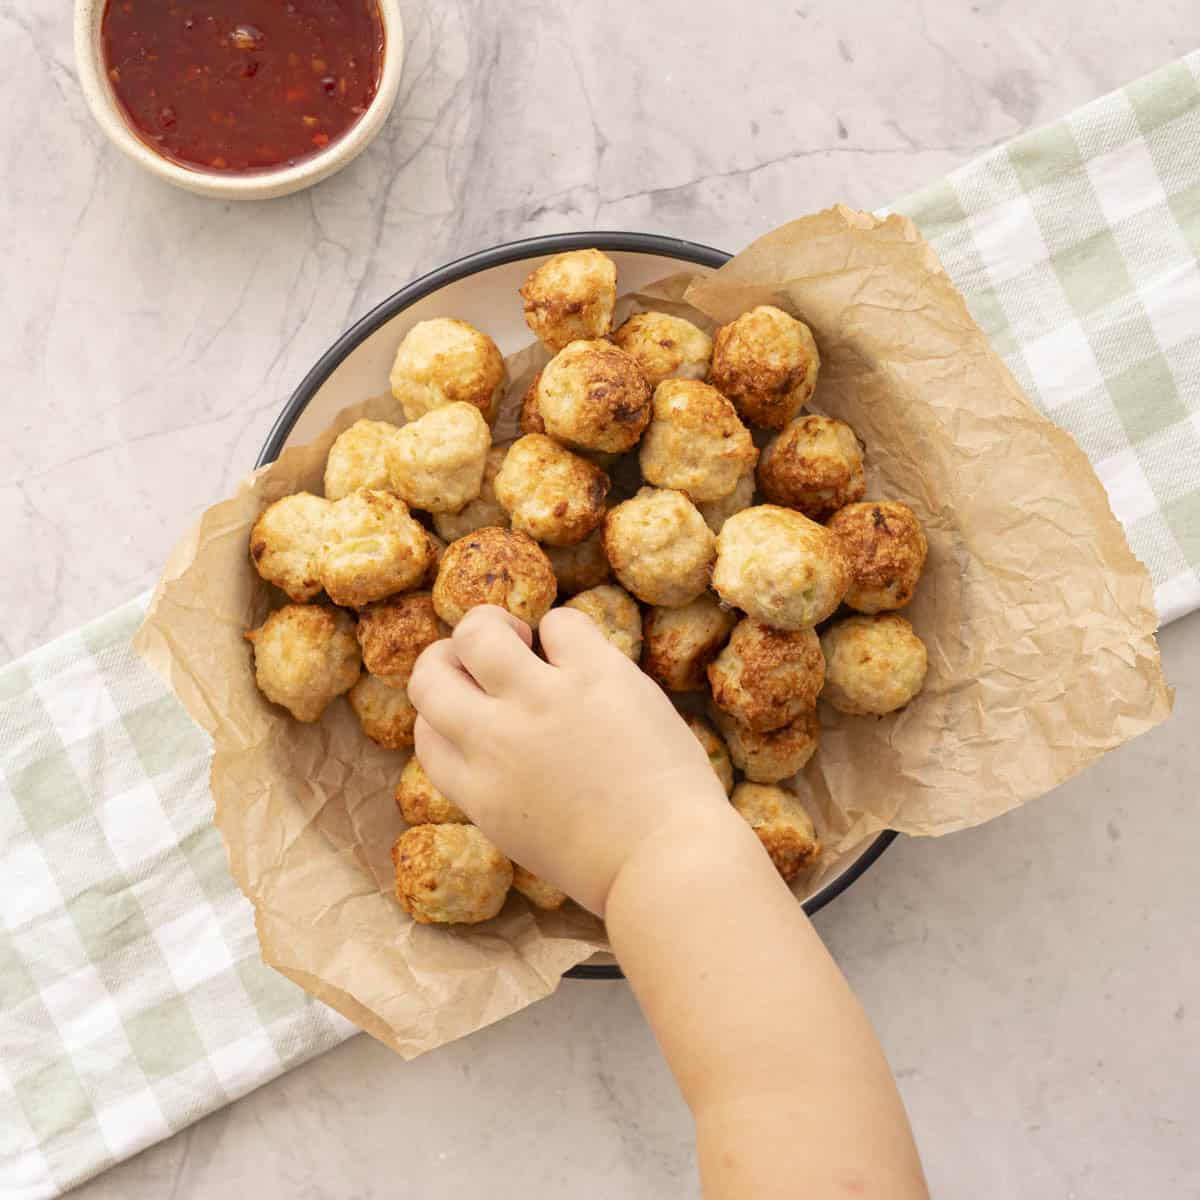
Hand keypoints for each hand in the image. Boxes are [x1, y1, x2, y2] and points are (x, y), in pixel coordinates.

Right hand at [408, 604, 730, 914]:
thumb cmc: (612, 867)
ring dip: (493, 625)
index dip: (444, 712)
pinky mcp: (594, 675)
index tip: (474, 706)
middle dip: (449, 658)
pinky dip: (566, 630)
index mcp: (476, 792)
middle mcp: (495, 741)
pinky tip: (588, 657)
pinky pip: (560, 621)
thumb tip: (503, 746)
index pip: (425, 730)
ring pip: (478, 633)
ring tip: (526, 639)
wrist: (668, 864)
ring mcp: (542, 702)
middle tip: (487, 662)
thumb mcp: (526, 839)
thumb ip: (500, 790)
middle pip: (429, 676)